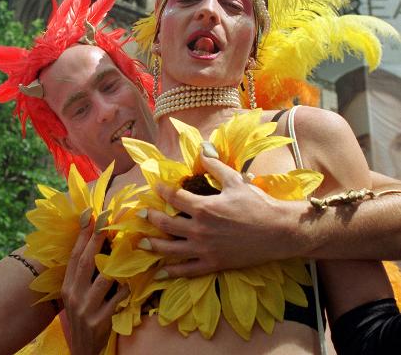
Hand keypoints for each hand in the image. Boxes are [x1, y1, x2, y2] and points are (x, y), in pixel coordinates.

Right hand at [61, 218, 128, 354]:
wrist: (83, 350)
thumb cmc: (84, 315)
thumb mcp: (78, 294)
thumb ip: (85, 274)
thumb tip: (101, 242)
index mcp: (67, 285)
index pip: (74, 255)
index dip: (82, 234)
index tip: (90, 213)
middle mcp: (73, 294)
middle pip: (86, 261)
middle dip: (96, 237)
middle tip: (105, 218)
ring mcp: (85, 308)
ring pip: (103, 279)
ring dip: (115, 263)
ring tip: (126, 247)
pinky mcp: (99, 320)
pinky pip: (117, 299)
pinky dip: (125, 289)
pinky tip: (131, 283)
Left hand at [142, 154, 306, 277]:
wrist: (277, 231)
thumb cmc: (257, 203)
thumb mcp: (235, 180)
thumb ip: (214, 165)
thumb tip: (202, 148)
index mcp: (204, 207)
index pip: (175, 197)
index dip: (163, 190)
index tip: (156, 187)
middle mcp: (200, 230)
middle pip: (167, 224)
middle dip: (152, 218)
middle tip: (141, 215)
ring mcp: (205, 249)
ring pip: (172, 249)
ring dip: (155, 245)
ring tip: (143, 243)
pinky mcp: (213, 264)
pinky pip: (188, 270)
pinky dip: (173, 271)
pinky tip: (161, 272)